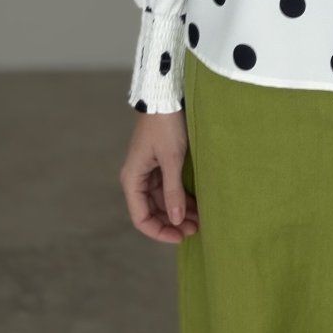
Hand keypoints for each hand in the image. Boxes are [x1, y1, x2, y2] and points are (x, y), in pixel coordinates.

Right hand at [119, 109, 198, 243]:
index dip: (160, 232)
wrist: (166, 95)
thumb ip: (173, 191)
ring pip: (162, 200)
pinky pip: (168, 187)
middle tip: (196, 228)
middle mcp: (137, 178)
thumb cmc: (166, 125)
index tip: (180, 237)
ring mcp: (149, 171)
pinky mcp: (160, 163)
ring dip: (179, 210)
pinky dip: (180, 196)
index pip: (141, 218)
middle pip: (153, 211)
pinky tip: (196, 203)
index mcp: (132, 179)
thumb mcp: (171, 159)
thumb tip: (175, 221)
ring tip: (200, 218)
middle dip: (173, 222)